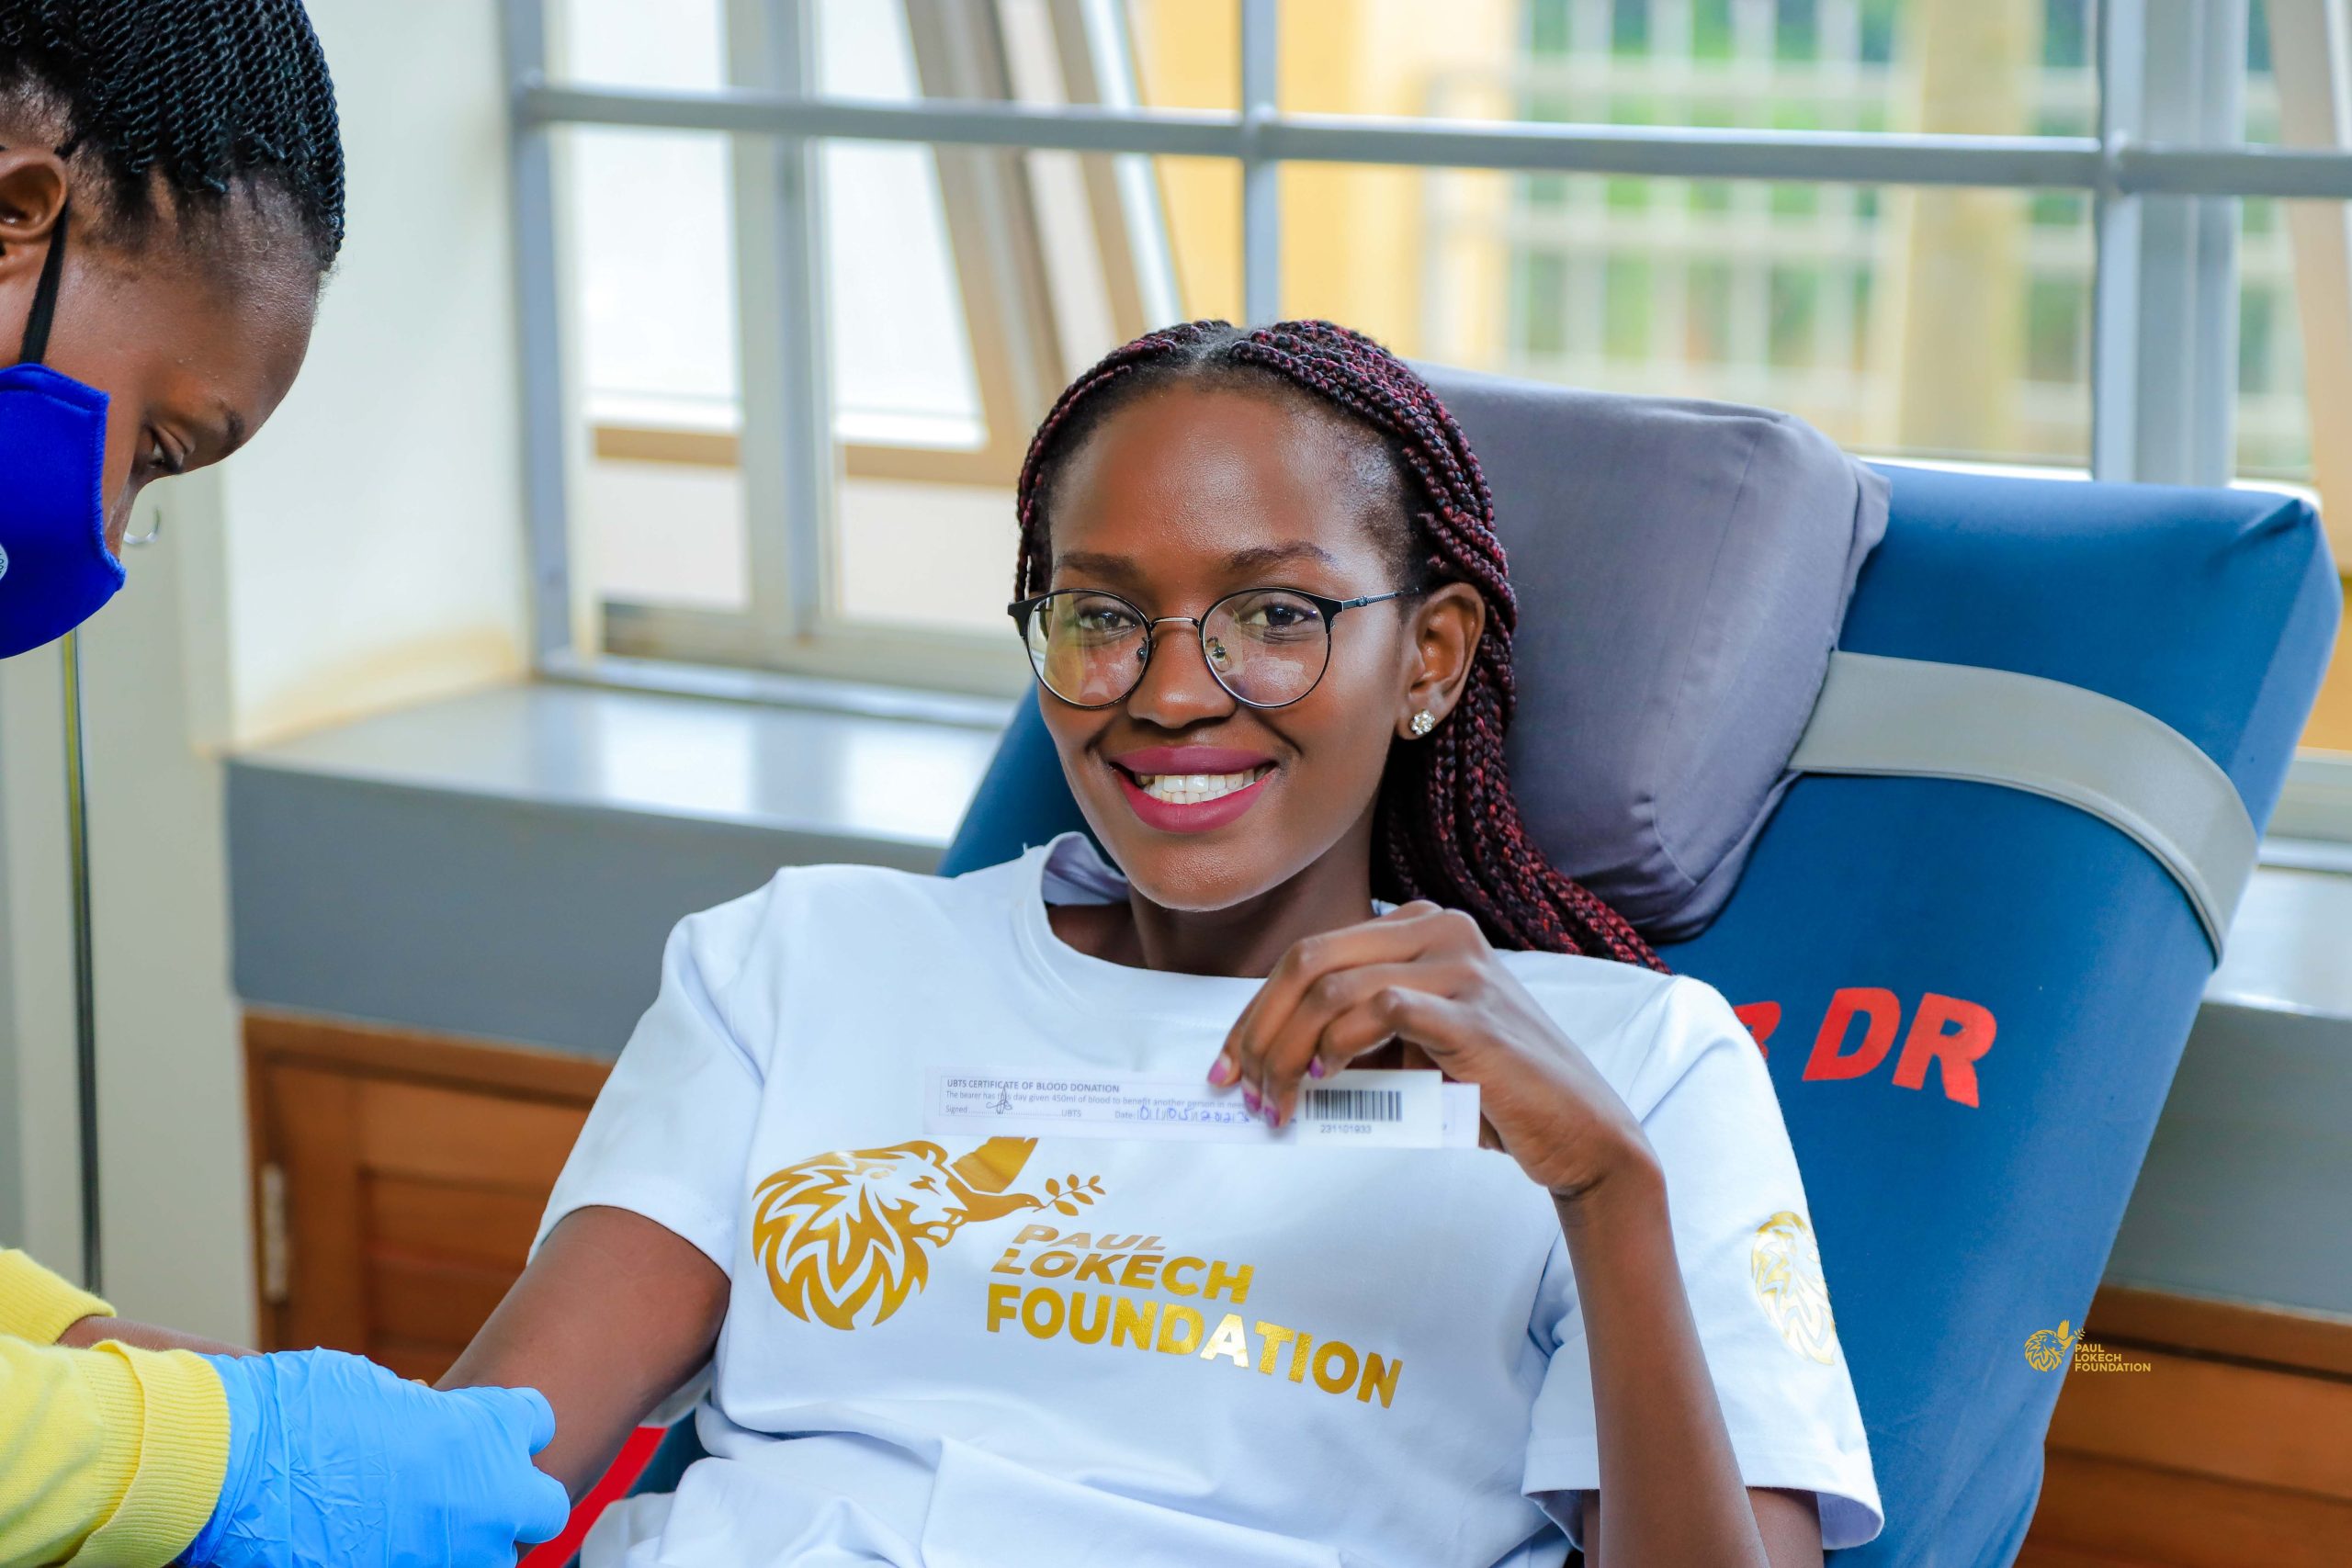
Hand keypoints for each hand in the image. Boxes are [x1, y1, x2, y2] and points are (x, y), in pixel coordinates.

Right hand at [182, 1348, 570, 1567]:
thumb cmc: (292, 1412)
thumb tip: (424, 1424)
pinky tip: (376, 1546)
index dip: (508, 1428)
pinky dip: (411, 1560)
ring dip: (463, 1545)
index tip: (485, 1434)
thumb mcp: (373, 1391)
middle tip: (470, 1500)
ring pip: (490, 1560)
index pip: (536, 1422)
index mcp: (483, 1430)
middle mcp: (484, 1498)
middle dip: (512, 1504)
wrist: (229, 1469)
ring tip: (416, 1532)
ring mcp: (448, 1555)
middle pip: (541, 1508)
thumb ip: (420, 1415)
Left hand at [1209, 902, 1653, 1203]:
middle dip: (1258, 1029)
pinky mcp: (1474, 1014)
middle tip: (1240, 1088)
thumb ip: (1350, 1038)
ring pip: (1333, 987)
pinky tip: (1325, 1080)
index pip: (1310, 954)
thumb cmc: (1488, 1092)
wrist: (1577, 1134)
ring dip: (1287, 1053)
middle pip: (1308, 961)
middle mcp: (1441, 930)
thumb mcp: (1407, 1052)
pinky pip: (1381, 1008)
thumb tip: (1261, 1060)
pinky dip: (1339, 1045)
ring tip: (1278, 1104)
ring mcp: (1461, 966)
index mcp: (1422, 927)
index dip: (1255, 1011)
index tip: (1226, 1067)